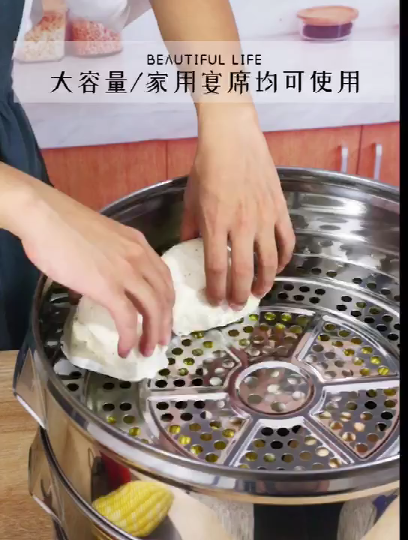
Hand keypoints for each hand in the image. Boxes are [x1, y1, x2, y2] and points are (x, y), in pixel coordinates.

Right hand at [6, 172, 173, 356]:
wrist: (45, 216)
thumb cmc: (64, 225)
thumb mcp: (102, 239)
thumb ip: (110, 260)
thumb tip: (97, 282)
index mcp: (139, 244)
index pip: (164, 277)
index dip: (167, 302)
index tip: (163, 317)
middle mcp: (140, 257)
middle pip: (164, 296)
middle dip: (165, 322)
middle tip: (161, 341)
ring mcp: (126, 272)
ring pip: (153, 309)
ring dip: (153, 333)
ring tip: (147, 350)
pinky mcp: (108, 286)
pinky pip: (128, 318)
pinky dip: (130, 337)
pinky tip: (125, 348)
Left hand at [181, 106, 294, 308]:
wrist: (233, 139)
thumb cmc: (207, 167)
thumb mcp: (191, 199)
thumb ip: (190, 227)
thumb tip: (187, 247)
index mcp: (215, 224)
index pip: (216, 268)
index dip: (215, 290)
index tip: (214, 300)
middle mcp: (241, 226)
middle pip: (244, 272)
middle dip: (239, 295)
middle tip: (235, 306)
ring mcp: (264, 218)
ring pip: (269, 262)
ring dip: (264, 283)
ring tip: (257, 293)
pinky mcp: (279, 210)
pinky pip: (287, 241)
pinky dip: (284, 259)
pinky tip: (277, 268)